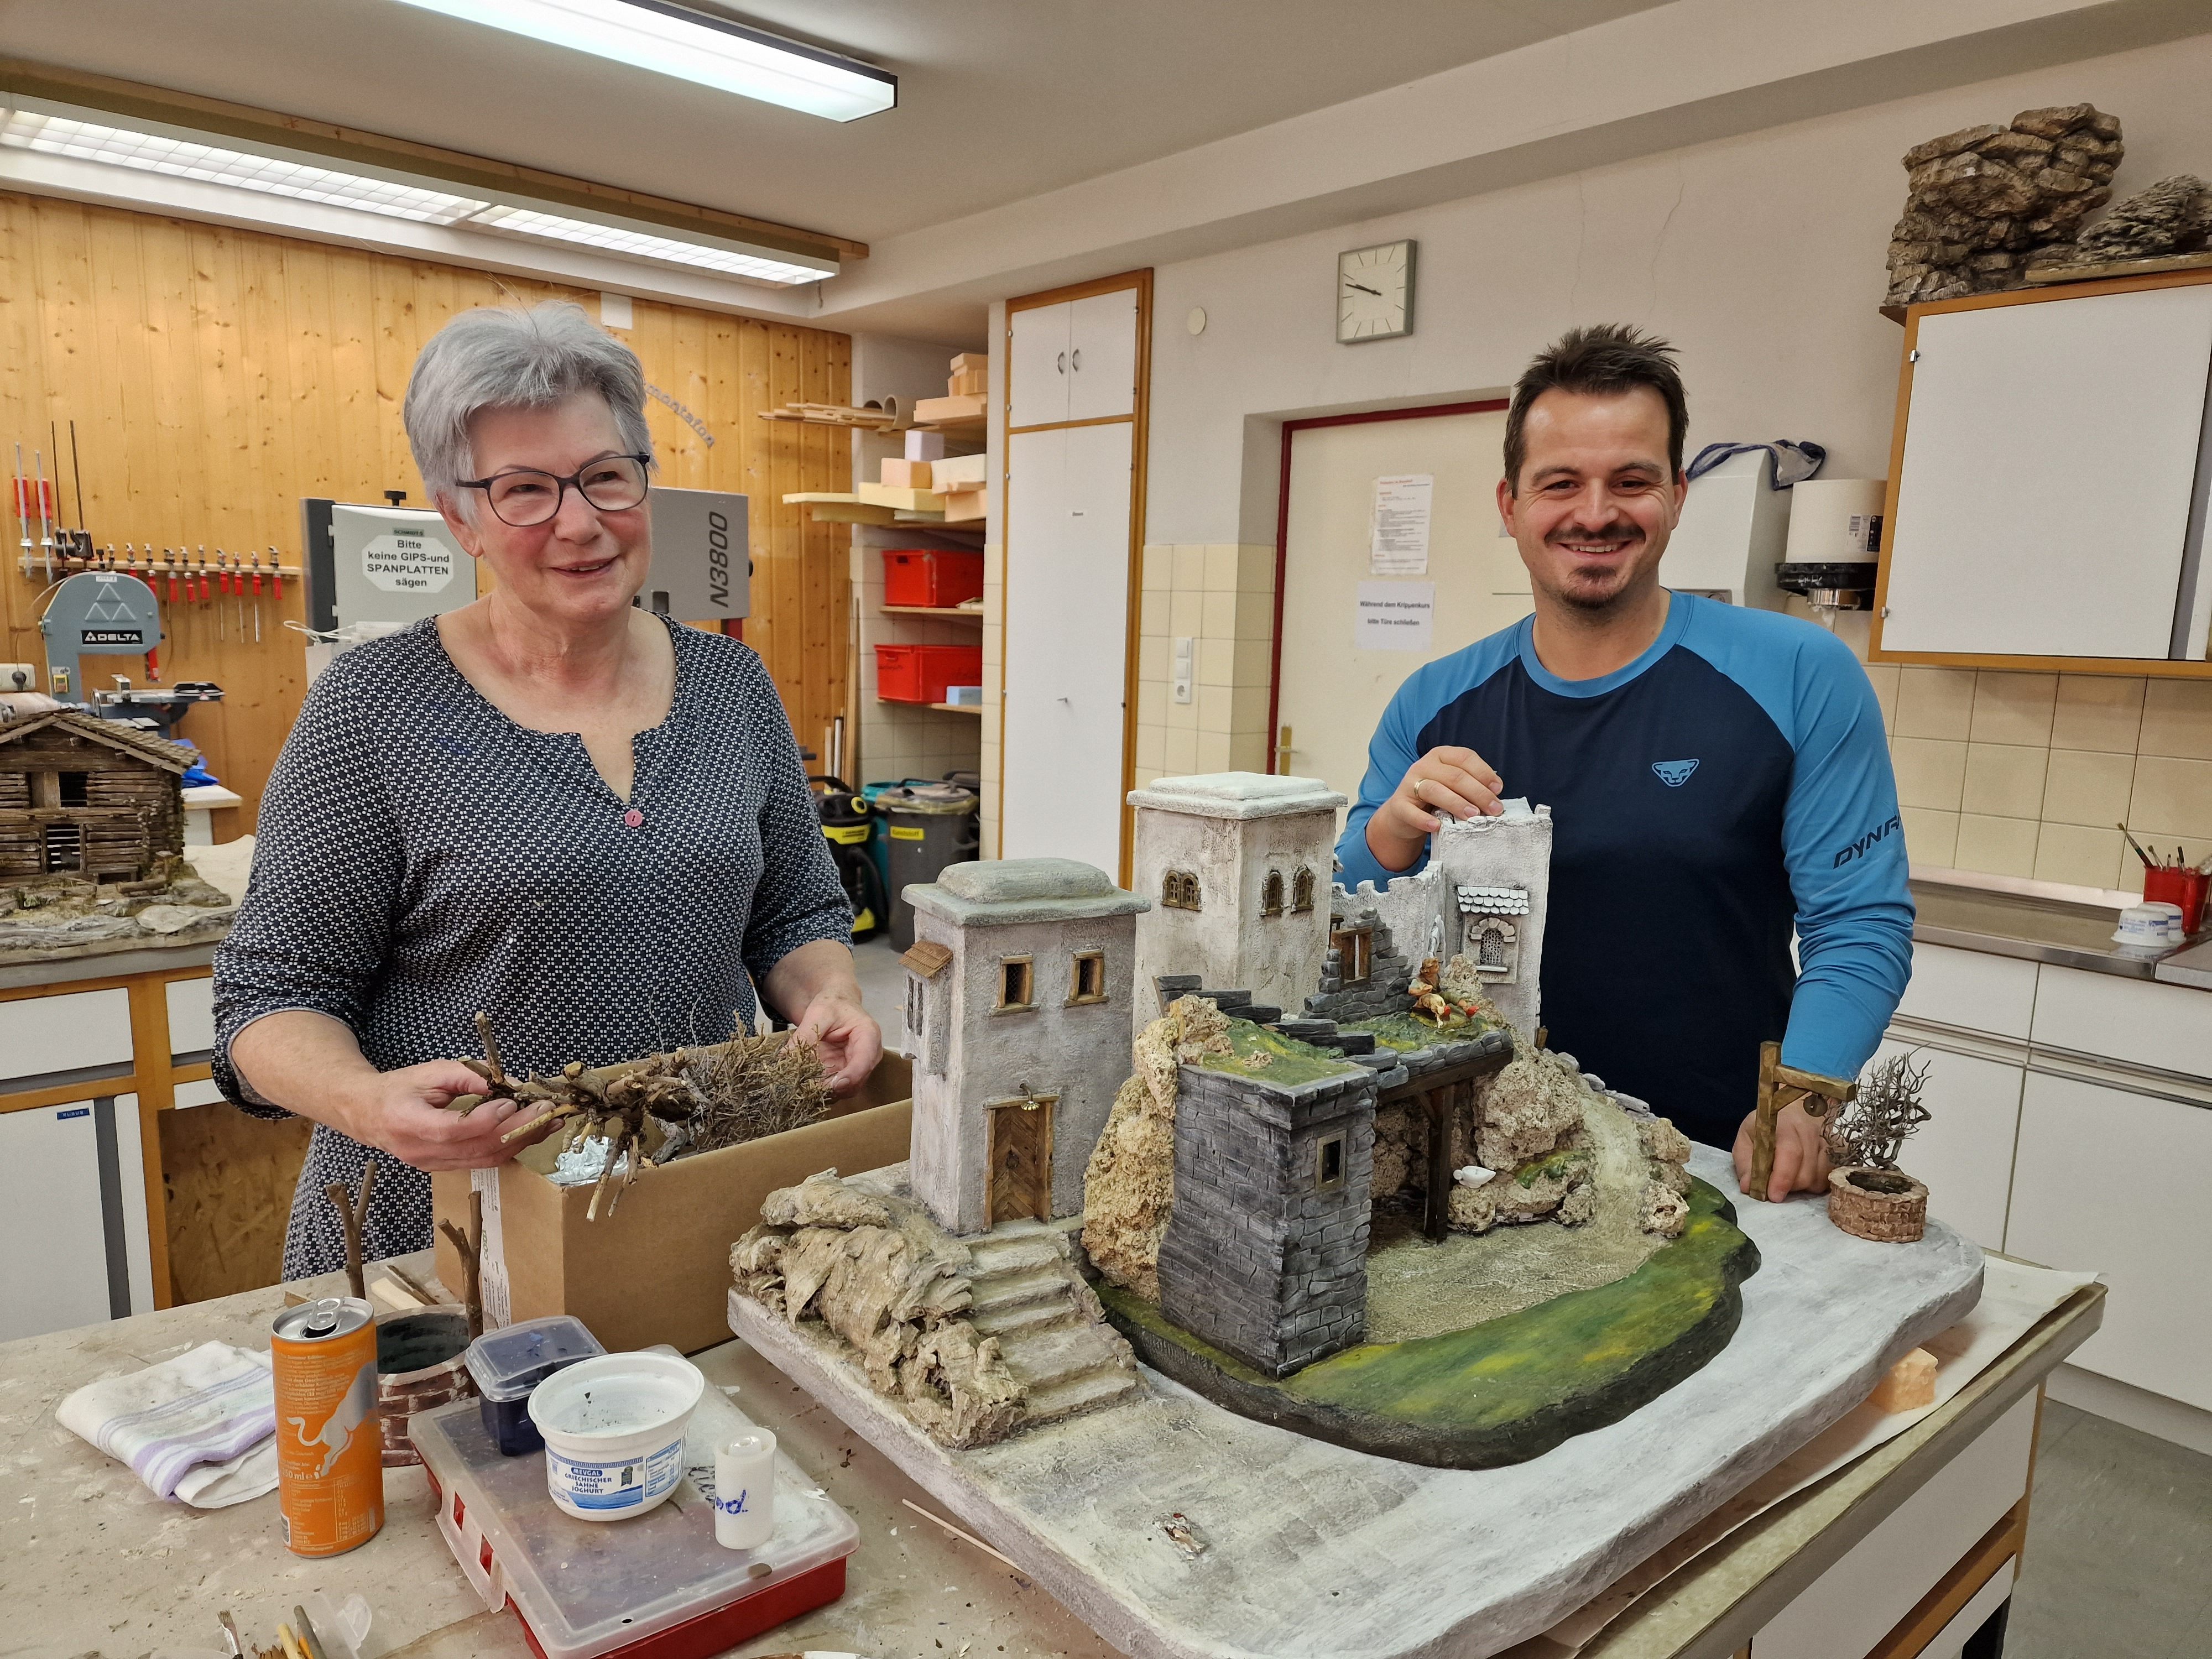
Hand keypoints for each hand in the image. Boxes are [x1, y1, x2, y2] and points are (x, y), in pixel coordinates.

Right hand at [335, 1059, 535, 1171]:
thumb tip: (510, 1083)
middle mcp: (421, 1152)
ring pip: (484, 1160)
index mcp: (409, 1123)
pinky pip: (481, 1162)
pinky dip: (509, 1148)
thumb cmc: (399, 1088)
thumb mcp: (431, 1071)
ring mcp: (432, 1165)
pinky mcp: (444, 1168)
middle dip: (518, 1129)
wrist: (367, 1113)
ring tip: (550, 1122)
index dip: (487, 1120)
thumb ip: (469, 1075)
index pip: (453, 1130)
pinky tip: (530, 1132)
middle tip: (548, 1110)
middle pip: (476, 1148)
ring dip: (521, 1142)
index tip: (513, 1102)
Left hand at [791, 988, 882, 1094]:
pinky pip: (835, 1087)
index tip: (831, 1086)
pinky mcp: (844, 1073)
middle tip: (808, 1088)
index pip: (864, 1062)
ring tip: (804, 1087)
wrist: (834, 1004)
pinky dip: (821, 1089)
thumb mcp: (818, 1014)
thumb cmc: (833, 1004)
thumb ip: (806, 1035)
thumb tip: (786, 1057)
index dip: (850, 1077)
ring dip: (826, 1092)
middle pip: (856, 1081)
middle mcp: (868, 1055)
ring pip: (845, 1089)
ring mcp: (857, 1067)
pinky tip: (805, 1085)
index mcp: (868, 1035)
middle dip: (833, 1088)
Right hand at [1365, 745, 1504, 871]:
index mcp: (1440, 756)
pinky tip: (1437, 826)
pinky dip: (1424, 819)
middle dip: (1478, 793)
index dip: (1484, 772)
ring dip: (1456, 803)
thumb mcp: (1453, 786)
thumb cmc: (1435, 799)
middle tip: (1494, 809)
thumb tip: (1495, 792)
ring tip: (1473, 816)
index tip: (1498, 789)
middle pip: (1454, 775)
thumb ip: (1472, 785)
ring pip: (1435, 790)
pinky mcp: (1398, 805)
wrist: (1403, 816)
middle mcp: (1424, 765)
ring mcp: (1409, 784)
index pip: (1465, 757)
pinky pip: (1411, 811)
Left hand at [1732, 1100, 1834, 1201]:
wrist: (1792, 1113)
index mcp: (1785, 1124)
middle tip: (1775, 1185)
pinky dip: (1814, 1184)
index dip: (1783, 1178)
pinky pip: (1828, 1179)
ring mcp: (1827, 1142)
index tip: (1774, 1196)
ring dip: (1801, 1187)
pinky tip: (1802, 1175)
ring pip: (1819, 1179)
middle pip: (1806, 1172)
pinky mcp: (1836, 1154)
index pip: (1790, 1153)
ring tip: (1788, 1177)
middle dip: (1789, 1186)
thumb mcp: (1746, 1139)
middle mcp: (1810, 1131)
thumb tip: (1749, 1187)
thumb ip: (1745, 1163)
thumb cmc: (1766, 1128)